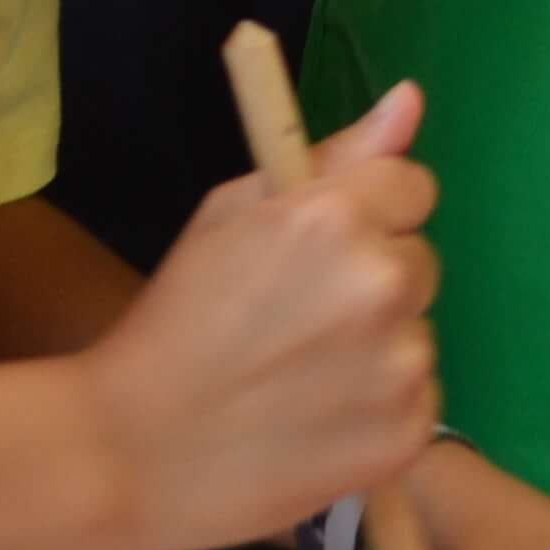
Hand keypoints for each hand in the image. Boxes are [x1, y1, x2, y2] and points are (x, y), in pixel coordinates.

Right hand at [72, 83, 438, 549]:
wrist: (130, 452)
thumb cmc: (174, 322)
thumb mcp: (233, 215)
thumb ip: (335, 156)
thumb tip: (410, 98)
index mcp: (337, 217)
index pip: (413, 186)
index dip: (369, 215)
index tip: (323, 250)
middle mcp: (383, 282)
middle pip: (419, 260)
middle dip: (373, 280)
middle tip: (297, 322)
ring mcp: (403, 363)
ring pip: (418, 333)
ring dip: (379, 347)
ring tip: (299, 380)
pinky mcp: (409, 432)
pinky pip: (418, 399)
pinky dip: (380, 408)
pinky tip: (318, 423)